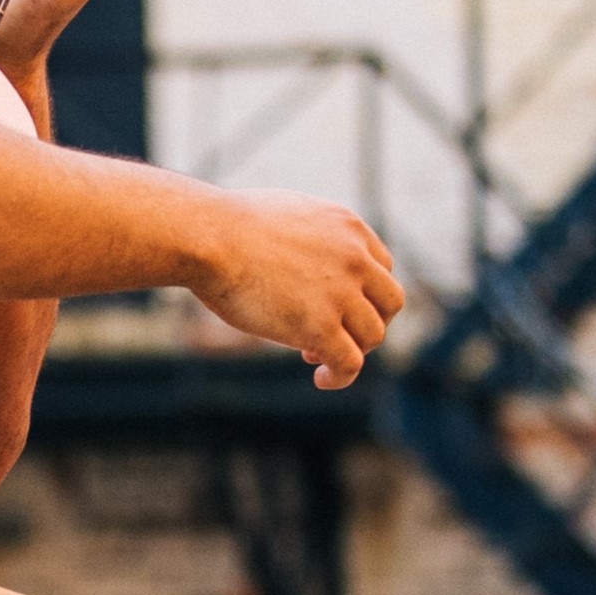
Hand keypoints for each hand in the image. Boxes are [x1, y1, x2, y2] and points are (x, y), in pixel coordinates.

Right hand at [185, 189, 403, 388]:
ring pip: (373, 334)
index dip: (363, 293)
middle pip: (389, 302)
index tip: (337, 306)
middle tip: (335, 333)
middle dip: (367, 321)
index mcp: (347, 226)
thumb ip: (311, 237)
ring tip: (311, 354)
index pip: (382, 268)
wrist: (206, 236)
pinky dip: (340, 376)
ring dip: (351, 348)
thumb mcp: (285, 215)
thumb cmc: (226, 226)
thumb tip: (305, 261)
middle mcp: (354, 257)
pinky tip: (320, 378)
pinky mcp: (321, 326)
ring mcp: (340, 292)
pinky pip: (350, 362)